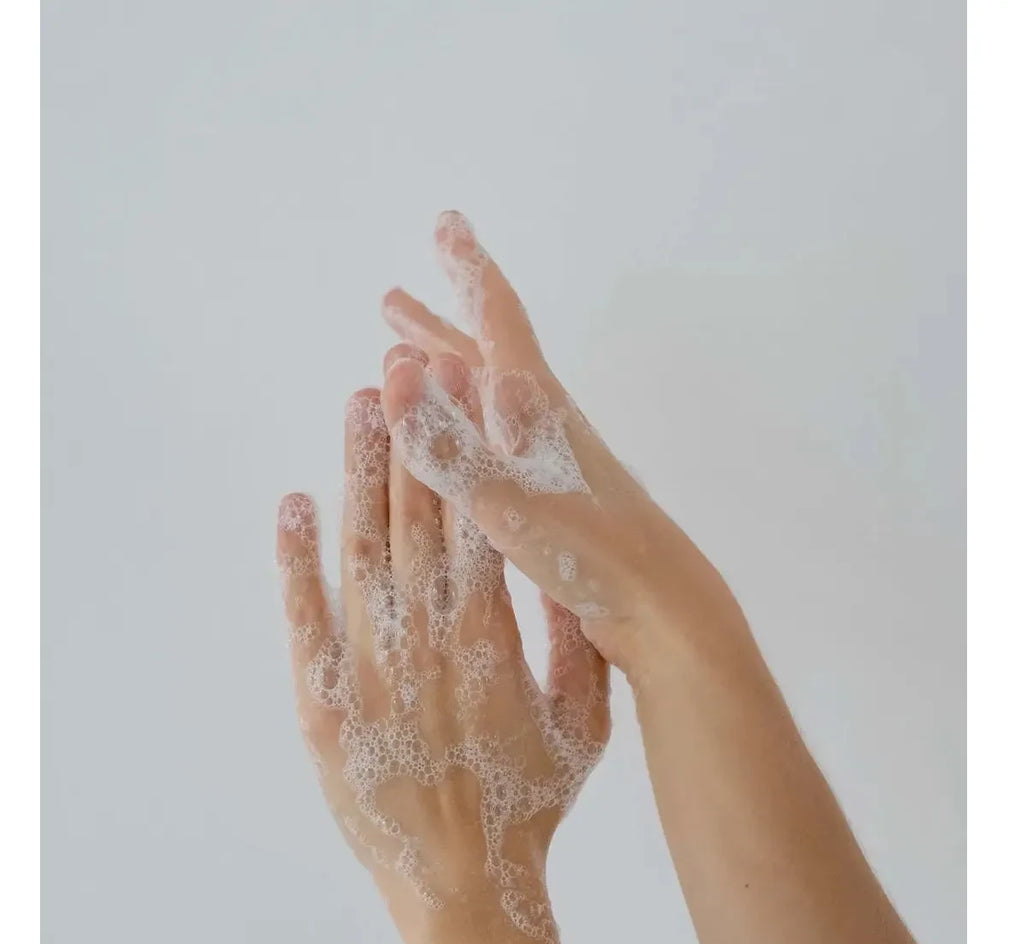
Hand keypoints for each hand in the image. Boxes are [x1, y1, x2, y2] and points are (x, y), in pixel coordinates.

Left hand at [276, 380, 608, 943]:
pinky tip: (294, 503)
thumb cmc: (530, 804)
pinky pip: (305, 614)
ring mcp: (368, 663)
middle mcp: (427, 634)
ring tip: (355, 407)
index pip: (474, 518)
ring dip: (358, 473)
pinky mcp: (322, 698)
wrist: (464, 882)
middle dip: (409, 434)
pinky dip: (295, 556)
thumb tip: (571, 580)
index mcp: (492, 634)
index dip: (465, 449)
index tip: (458, 392)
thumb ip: (579, 648)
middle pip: (415, 516)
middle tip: (399, 366)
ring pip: (361, 548)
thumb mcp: (585, 724)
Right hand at [379, 212, 755, 683]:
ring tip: (413, 366)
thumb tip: (396, 371)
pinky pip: (493, 445)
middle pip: (486, 355)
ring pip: (487, 403)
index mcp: (537, 407)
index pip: (499, 319)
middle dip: (440, 324)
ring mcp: (550, 460)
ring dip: (448, 378)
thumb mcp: (508, 498)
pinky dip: (464, 430)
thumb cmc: (592, 551)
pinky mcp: (554, 497)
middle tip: (395, 299)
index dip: (470, 270)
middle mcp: (544, 423)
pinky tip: (459, 444)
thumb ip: (449, 443)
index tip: (449, 223)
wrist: (661, 607)